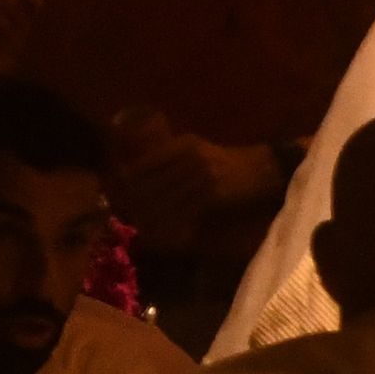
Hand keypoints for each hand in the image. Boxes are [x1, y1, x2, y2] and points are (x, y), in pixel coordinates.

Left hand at [111, 134, 281, 249]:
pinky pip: (182, 210)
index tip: (113, 193)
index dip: (126, 180)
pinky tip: (158, 228)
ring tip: (133, 223)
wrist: (261, 169)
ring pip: (163, 198)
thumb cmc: (226, 162)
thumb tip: (139, 174)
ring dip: (146, 213)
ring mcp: (201, 175)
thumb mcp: (198, 151)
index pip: (145, 163)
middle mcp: (189, 157)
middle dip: (131, 199)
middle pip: (150, 181)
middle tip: (118, 212)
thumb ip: (173, 159)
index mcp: (183, 144)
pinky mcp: (211, 194)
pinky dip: (167, 220)